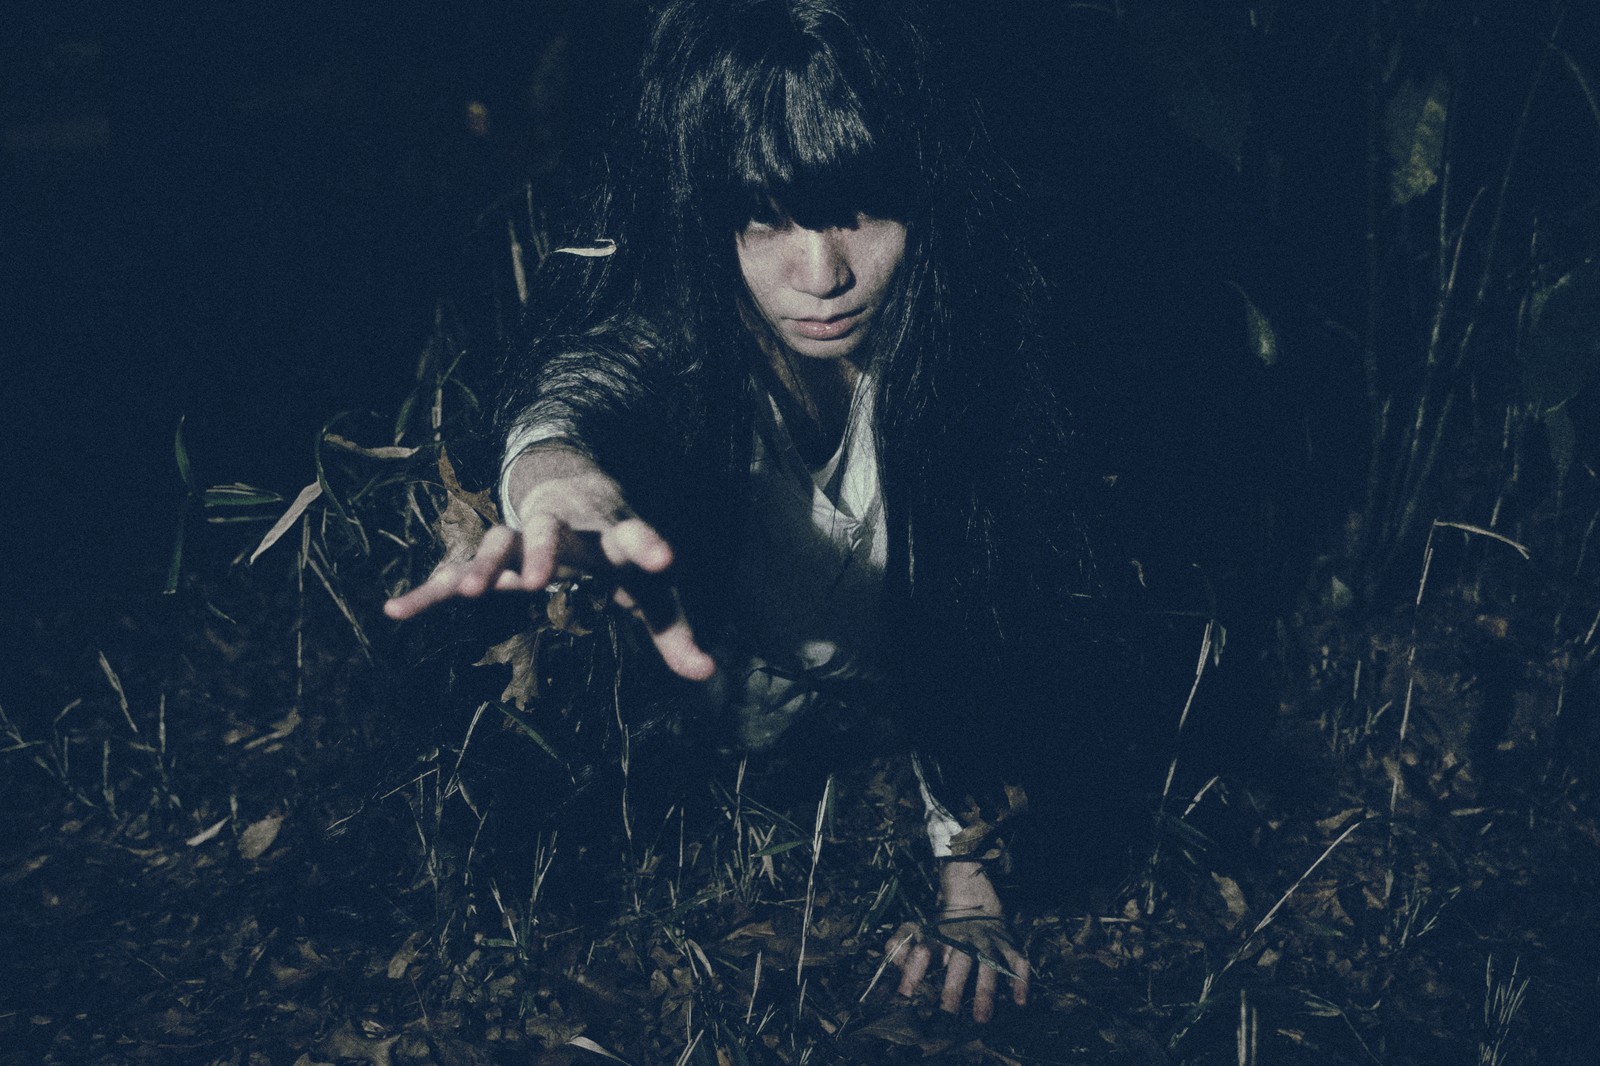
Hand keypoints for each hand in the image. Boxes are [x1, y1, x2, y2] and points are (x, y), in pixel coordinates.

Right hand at [383, 445, 715, 681]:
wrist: (570, 485)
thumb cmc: (618, 549)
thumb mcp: (652, 588)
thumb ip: (674, 630)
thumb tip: (707, 673)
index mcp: (611, 532)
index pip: (634, 535)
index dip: (648, 545)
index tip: (663, 559)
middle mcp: (563, 527)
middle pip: (547, 528)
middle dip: (540, 550)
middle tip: (535, 581)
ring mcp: (519, 535)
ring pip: (496, 540)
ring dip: (482, 563)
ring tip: (469, 592)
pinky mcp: (488, 553)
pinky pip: (451, 569)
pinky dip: (426, 589)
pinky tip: (396, 610)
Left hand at [886, 861, 1028, 1022]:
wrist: (971, 897)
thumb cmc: (938, 925)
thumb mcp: (914, 929)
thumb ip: (898, 946)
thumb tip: (893, 972)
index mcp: (938, 937)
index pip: (923, 952)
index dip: (913, 971)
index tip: (905, 994)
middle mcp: (964, 939)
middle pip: (960, 961)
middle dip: (954, 985)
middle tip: (947, 1011)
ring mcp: (989, 942)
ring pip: (989, 965)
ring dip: (985, 991)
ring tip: (981, 1018)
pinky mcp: (1009, 944)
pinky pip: (1019, 962)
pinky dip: (1022, 981)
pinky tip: (1020, 1002)